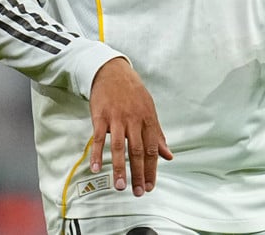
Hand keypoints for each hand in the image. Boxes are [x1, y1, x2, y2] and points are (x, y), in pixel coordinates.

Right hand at [88, 57, 172, 195]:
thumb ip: (157, 135)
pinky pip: (98, 138)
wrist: (112, 71)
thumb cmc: (133, 93)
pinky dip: (96, 154)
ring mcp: (117, 118)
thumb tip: (168, 155)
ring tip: (120, 186)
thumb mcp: (149, 110)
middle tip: (138, 192)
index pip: (152, 149)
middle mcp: (134, 120)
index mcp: (148, 120)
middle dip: (139, 174)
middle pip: (137, 151)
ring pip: (119, 147)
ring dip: (120, 168)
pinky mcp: (100, 116)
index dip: (152, 169)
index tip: (150, 186)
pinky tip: (96, 168)